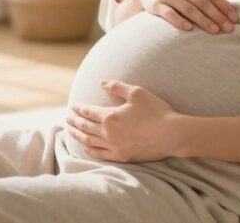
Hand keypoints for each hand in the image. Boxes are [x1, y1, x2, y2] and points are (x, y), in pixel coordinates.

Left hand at [65, 80, 184, 162]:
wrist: (171, 135)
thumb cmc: (156, 111)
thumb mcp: (137, 93)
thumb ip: (117, 87)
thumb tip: (101, 82)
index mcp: (110, 116)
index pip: (87, 112)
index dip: (78, 108)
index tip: (72, 106)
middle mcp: (108, 133)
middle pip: (85, 126)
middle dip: (74, 121)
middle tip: (67, 118)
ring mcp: (114, 146)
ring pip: (90, 141)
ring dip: (78, 135)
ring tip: (71, 131)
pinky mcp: (122, 156)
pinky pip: (101, 155)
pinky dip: (91, 151)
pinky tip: (86, 148)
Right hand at [133, 0, 238, 33]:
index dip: (224, 7)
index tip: (234, 19)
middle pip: (202, 2)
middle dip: (217, 16)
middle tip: (228, 29)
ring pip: (188, 9)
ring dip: (203, 21)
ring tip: (214, 31)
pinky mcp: (155, 3)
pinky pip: (169, 13)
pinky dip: (179, 21)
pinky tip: (189, 28)